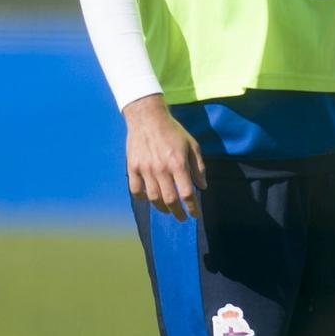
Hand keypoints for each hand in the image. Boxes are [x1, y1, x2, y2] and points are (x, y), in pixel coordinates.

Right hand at [124, 94, 205, 220]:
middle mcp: (161, 169)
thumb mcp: (192, 146)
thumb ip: (199, 167)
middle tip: (182, 218)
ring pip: (153, 198)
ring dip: (161, 208)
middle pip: (169, 200)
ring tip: (168, 210)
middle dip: (178, 213)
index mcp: (178, 164)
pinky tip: (149, 199)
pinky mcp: (132, 167)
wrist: (148, 118)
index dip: (192, 208)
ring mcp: (145, 169)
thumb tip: (202, 187)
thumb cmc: (173, 131)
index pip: (186, 194)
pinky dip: (142, 198)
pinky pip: (135, 189)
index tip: (195, 215)